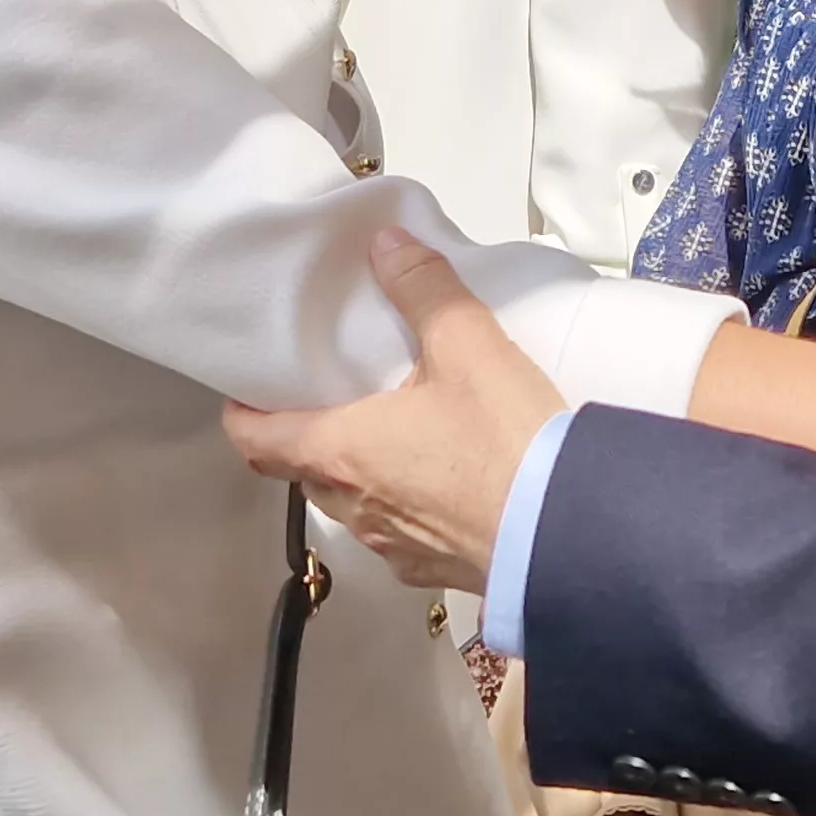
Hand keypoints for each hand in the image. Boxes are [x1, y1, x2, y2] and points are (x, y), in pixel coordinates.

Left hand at [224, 229, 562, 593]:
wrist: (570, 535)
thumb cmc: (507, 444)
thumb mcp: (467, 347)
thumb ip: (423, 288)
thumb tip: (389, 246)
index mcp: (342, 452)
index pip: (257, 442)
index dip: (244, 416)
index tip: (247, 393)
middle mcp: (357, 507)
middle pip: (304, 472)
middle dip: (309, 437)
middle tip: (329, 396)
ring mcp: (396, 547)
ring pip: (354, 506)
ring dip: (360, 473)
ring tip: (393, 431)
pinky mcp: (437, 569)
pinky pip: (402, 534)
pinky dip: (407, 504)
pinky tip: (446, 478)